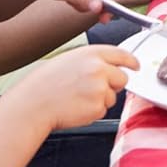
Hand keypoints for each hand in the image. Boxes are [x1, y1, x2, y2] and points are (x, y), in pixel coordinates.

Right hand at [0, 44, 136, 133]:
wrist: (31, 105)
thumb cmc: (43, 84)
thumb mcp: (68, 60)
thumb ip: (92, 61)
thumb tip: (109, 67)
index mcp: (91, 54)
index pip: (122, 54)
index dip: (131, 61)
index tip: (135, 66)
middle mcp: (99, 68)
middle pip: (122, 78)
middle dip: (113, 85)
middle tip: (92, 90)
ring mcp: (100, 88)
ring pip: (112, 96)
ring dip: (99, 100)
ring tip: (76, 98)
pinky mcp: (97, 106)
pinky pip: (103, 110)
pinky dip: (92, 112)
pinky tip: (75, 107)